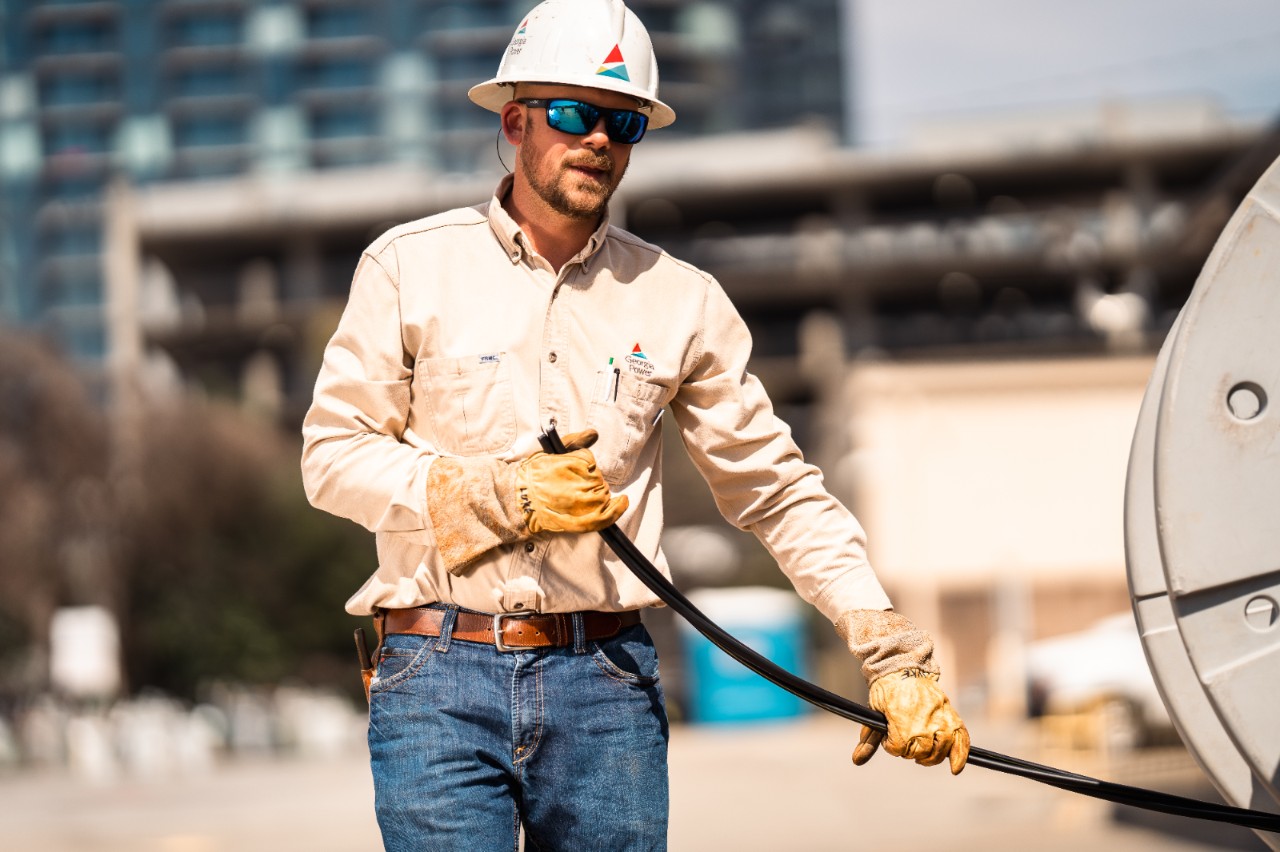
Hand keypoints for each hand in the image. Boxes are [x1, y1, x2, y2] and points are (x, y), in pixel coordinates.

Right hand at [516, 429, 627, 533]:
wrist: (518, 498)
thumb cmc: (533, 475)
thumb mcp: (551, 451)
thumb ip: (575, 441)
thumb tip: (593, 434)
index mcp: (573, 465)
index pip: (591, 464)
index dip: (585, 467)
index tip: (577, 470)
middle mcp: (580, 484)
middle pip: (598, 481)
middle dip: (591, 481)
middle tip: (572, 485)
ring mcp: (581, 504)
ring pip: (602, 496)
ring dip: (597, 494)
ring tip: (580, 495)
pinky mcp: (579, 521)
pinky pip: (604, 517)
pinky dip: (616, 510)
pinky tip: (622, 502)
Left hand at [853, 668, 969, 773]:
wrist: (904, 666)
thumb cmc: (887, 689)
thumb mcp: (874, 713)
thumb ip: (870, 739)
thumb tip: (856, 761)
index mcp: (902, 723)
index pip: (898, 750)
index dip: (891, 745)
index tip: (889, 736)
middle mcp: (923, 725)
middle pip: (919, 754)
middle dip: (909, 750)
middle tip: (905, 740)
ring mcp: (939, 720)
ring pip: (938, 752)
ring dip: (930, 756)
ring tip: (923, 753)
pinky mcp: (951, 715)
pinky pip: (961, 740)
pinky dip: (960, 756)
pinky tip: (955, 768)